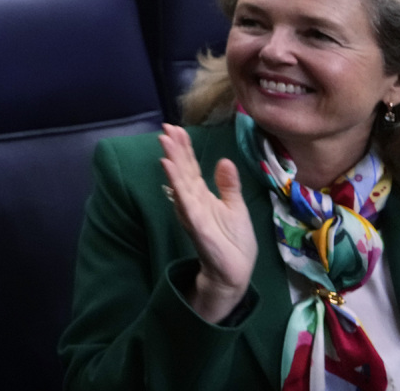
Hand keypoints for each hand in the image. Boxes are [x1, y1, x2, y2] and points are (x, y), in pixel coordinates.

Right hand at [158, 123, 256, 322]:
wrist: (236, 271)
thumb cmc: (235, 242)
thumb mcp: (235, 207)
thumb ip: (228, 185)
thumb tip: (224, 160)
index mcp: (202, 195)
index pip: (190, 167)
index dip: (184, 148)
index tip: (176, 128)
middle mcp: (193, 199)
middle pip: (182, 169)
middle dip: (174, 148)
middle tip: (165, 127)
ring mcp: (191, 209)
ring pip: (179, 180)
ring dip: (171, 159)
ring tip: (163, 139)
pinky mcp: (195, 221)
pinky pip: (183, 199)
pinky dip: (175, 182)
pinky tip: (167, 166)